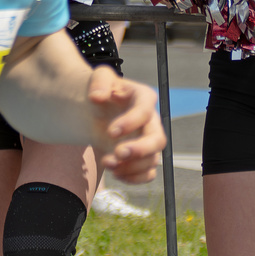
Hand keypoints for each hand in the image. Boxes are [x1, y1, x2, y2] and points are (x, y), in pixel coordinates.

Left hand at [87, 68, 164, 182]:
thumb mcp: (99, 78)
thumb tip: (97, 96)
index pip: (145, 111)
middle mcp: (151, 120)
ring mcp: (148, 140)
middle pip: (157, 140)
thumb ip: (99, 81)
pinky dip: (134, 178)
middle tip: (117, 154)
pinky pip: (148, 173)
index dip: (131, 122)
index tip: (111, 131)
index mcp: (143, 98)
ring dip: (130, 166)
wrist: (97, 110)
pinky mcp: (143, 157)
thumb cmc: (102, 90)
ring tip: (106, 162)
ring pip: (152, 159)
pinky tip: (116, 173)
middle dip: (139, 150)